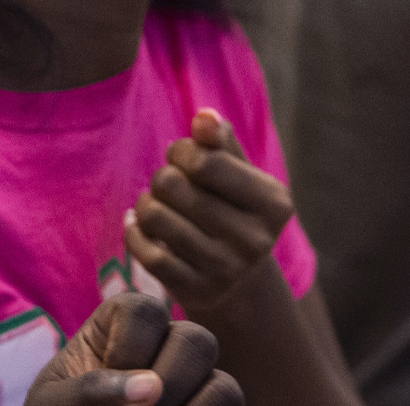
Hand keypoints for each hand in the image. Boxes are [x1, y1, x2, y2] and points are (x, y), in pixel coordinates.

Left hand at [26, 292, 242, 405]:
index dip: (127, 349)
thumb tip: (152, 390)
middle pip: (195, 340)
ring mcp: (193, 381)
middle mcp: (165, 344)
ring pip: (222, 384)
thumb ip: (88, 391)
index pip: (144, 311)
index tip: (104, 382)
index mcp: (122, 324)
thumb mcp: (54, 402)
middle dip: (167, 384)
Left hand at [127, 110, 295, 318]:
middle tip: (167, 183)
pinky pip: (149, 255)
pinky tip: (137, 224)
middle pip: (176, 186)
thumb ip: (221, 143)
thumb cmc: (235, 210)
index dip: (181, 150)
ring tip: (153, 202)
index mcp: (274, 204)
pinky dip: (135, 233)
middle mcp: (256, 240)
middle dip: (163, 176)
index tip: (180, 156)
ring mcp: (227, 271)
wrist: (241, 281)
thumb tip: (204, 117)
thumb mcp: (239, 175)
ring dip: (147, 203)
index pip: (207, 161)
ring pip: (158, 218)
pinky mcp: (198, 293)